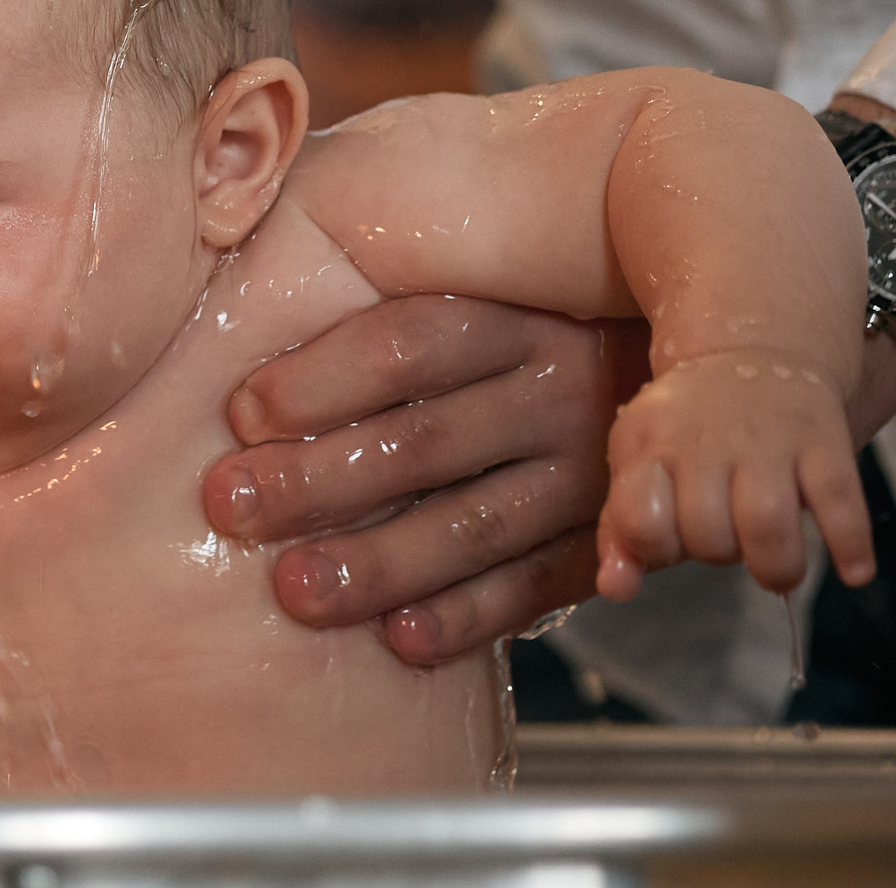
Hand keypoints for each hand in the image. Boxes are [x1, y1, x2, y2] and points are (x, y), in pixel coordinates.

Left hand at [201, 294, 644, 664]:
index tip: (241, 414)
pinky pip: (533, 588)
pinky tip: (399, 642)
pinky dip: (465, 618)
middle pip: (426, 441)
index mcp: (512, 317)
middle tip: (232, 506)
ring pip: (473, 526)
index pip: (406, 345)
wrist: (664, 385)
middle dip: (319, 479)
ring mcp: (589, 476)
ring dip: (379, 564)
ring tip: (294, 590)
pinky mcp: (604, 545)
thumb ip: (372, 294)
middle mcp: (559, 391)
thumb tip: (230, 253)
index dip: (318, 380)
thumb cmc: (508, 335)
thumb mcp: (470, 286)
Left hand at [597, 347, 873, 598]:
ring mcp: (769, 440)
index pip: (640, 520)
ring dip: (777, 567)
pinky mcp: (824, 443)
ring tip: (778, 570)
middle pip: (707, 532)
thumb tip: (615, 589)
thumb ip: (620, 530)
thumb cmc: (684, 429)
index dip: (656, 548)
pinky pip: (842, 502)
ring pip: (768, 523)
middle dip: (718, 556)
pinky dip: (851, 545)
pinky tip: (851, 571)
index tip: (673, 542)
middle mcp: (706, 439)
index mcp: (650, 443)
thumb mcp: (637, 463)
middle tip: (730, 543)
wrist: (749, 347)